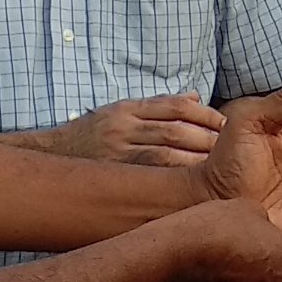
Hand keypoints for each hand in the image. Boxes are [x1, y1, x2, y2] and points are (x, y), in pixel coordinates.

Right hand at [53, 94, 227, 166]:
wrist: (49, 156)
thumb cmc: (91, 135)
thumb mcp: (121, 111)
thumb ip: (158, 106)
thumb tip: (196, 97)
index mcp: (127, 108)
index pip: (174, 106)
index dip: (204, 113)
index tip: (225, 123)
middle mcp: (123, 127)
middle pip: (174, 129)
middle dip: (206, 137)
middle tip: (231, 147)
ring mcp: (117, 152)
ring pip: (165, 153)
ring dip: (195, 159)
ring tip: (219, 166)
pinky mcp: (114, 173)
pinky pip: (150, 175)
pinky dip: (175, 178)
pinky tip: (194, 185)